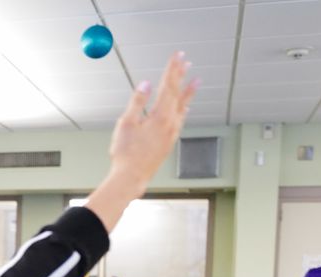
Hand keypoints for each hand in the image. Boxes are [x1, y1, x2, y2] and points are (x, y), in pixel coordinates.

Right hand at [107, 53, 197, 189]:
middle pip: (177, 93)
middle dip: (180, 75)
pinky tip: (186, 107)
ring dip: (187, 91)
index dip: (172, 69)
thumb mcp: (126, 123)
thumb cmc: (125, 153)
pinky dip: (184, 109)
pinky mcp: (170, 141)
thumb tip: (145, 84)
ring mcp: (172, 133)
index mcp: (160, 116)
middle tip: (185, 60)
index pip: (168, 86)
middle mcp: (170, 123)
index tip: (176, 56)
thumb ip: (137, 102)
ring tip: (195, 80)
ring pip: (182, 106)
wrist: (131, 177)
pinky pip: (180, 119)